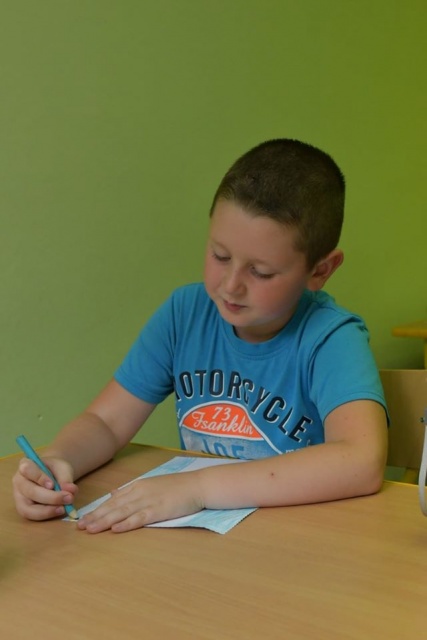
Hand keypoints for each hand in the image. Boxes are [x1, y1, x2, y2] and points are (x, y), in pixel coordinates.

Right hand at [12, 456, 77, 520]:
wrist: (54, 476)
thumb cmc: (55, 470)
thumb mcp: (63, 468)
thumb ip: (66, 478)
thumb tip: (70, 491)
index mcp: (25, 465)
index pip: (28, 470)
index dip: (40, 478)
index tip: (53, 485)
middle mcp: (19, 481)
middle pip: (30, 491)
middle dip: (51, 498)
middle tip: (69, 498)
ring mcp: (19, 497)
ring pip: (27, 508)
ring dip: (47, 510)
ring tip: (63, 508)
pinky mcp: (23, 508)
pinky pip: (32, 516)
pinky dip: (46, 514)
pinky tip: (58, 511)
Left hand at [77, 472, 203, 533]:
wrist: (198, 485)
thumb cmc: (177, 487)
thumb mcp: (152, 484)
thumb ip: (132, 490)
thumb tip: (114, 494)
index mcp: (138, 486)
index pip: (114, 499)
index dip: (98, 509)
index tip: (84, 517)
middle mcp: (140, 492)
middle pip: (114, 506)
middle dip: (95, 516)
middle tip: (79, 526)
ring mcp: (149, 501)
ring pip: (122, 512)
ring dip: (104, 521)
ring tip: (90, 529)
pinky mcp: (159, 510)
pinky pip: (139, 518)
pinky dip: (126, 524)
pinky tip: (115, 529)